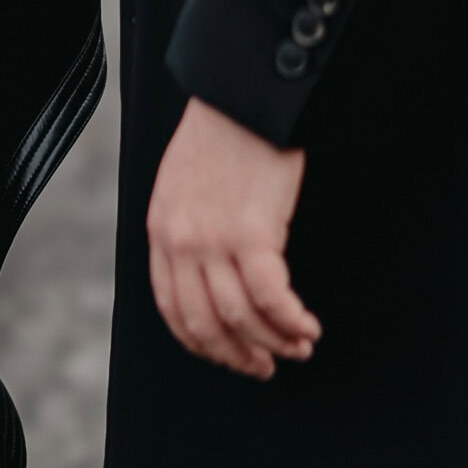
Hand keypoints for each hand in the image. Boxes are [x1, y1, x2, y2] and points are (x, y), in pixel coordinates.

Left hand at [147, 97, 321, 379]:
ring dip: (273, 342)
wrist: (241, 99)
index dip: (202, 343)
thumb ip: (186, 227)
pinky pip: (271, 298)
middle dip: (237, 355)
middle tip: (265, 367)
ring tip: (298, 346)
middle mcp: (179, 242)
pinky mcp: (250, 234)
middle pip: (204, 322)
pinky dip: (291, 321)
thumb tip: (208, 273)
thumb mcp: (182, 185)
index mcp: (160, 230)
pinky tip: (307, 326)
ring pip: (241, 317)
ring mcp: (212, 240)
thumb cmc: (222, 137)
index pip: (172, 308)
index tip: (228, 357)